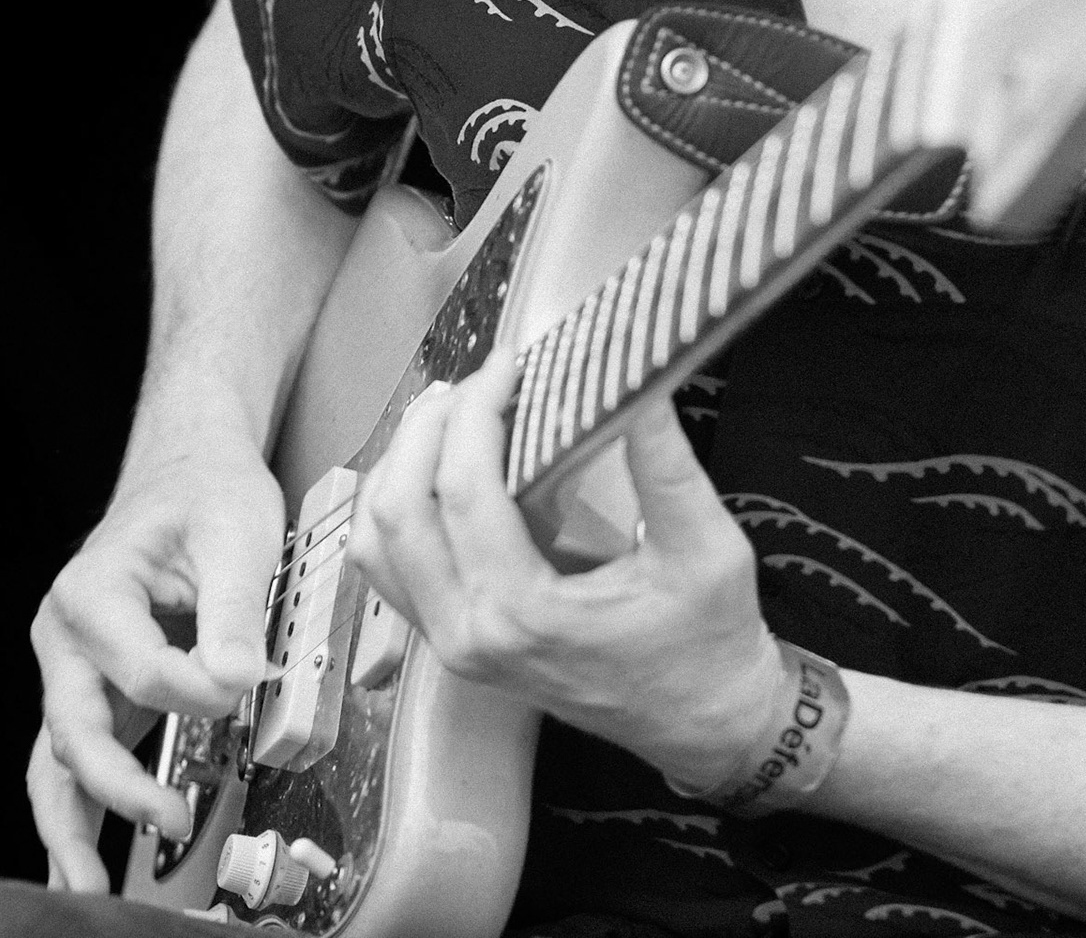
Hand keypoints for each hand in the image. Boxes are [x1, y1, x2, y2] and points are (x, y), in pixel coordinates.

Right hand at [27, 437, 282, 890]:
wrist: (190, 471)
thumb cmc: (207, 493)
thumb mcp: (236, 536)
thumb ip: (235, 611)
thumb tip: (240, 677)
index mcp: (93, 592)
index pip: (142, 671)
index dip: (202, 691)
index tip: (247, 684)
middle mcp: (68, 635)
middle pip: (77, 728)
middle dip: (117, 785)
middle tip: (170, 815)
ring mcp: (76, 668)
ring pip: (59, 757)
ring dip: (73, 823)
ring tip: (87, 886)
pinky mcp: (99, 690)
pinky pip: (77, 757)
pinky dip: (80, 809)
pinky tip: (84, 863)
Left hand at [348, 353, 783, 789]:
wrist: (703, 722)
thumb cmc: (708, 643)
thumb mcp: (706, 548)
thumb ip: (666, 464)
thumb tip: (637, 381)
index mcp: (525, 614)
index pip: (464, 490)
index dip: (477, 412)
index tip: (510, 364)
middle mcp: (470, 635)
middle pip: (400, 508)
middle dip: (429, 427)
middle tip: (479, 380)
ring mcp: (452, 644)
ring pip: (377, 539)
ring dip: (400, 465)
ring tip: (449, 413)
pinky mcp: (452, 642)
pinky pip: (389, 569)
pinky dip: (394, 509)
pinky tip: (434, 469)